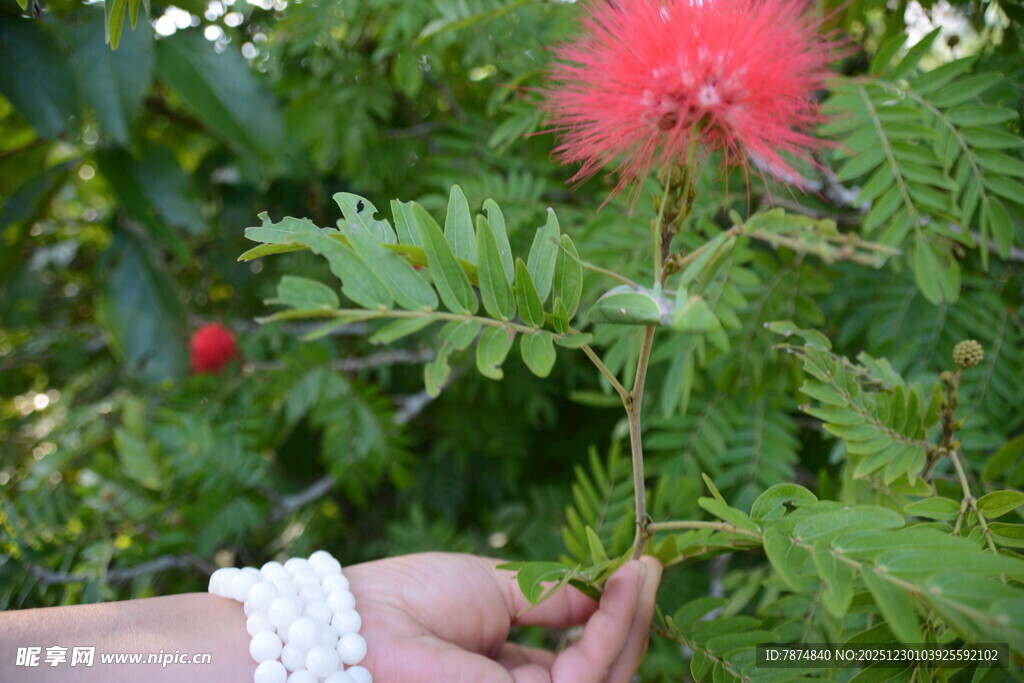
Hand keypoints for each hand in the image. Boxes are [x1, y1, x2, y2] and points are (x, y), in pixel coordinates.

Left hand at [344, 552, 661, 682]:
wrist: (365, 622)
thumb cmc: (415, 600)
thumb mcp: (498, 587)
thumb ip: (555, 597)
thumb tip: (606, 588)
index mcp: (505, 670)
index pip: (576, 659)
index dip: (609, 618)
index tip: (636, 569)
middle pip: (601, 673)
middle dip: (630, 622)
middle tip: (648, 569)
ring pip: (605, 678)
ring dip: (627, 623)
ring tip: (638, 573)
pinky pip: (588, 676)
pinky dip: (610, 632)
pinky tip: (620, 589)